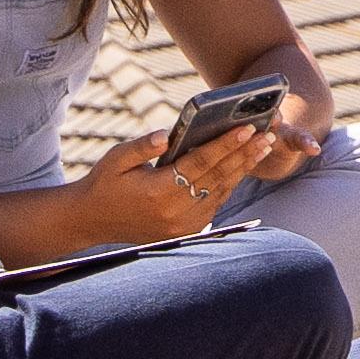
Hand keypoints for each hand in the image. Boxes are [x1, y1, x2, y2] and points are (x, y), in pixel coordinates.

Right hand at [62, 119, 291, 247]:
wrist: (92, 221)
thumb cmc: (104, 183)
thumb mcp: (115, 159)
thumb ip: (142, 147)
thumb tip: (166, 134)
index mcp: (159, 191)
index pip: (201, 163)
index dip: (226, 144)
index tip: (247, 128)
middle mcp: (174, 211)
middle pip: (218, 177)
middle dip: (245, 153)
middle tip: (268, 133)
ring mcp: (182, 224)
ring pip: (221, 191)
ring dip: (243, 168)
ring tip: (263, 146)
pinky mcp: (184, 231)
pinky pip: (214, 204)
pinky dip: (230, 184)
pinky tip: (243, 167)